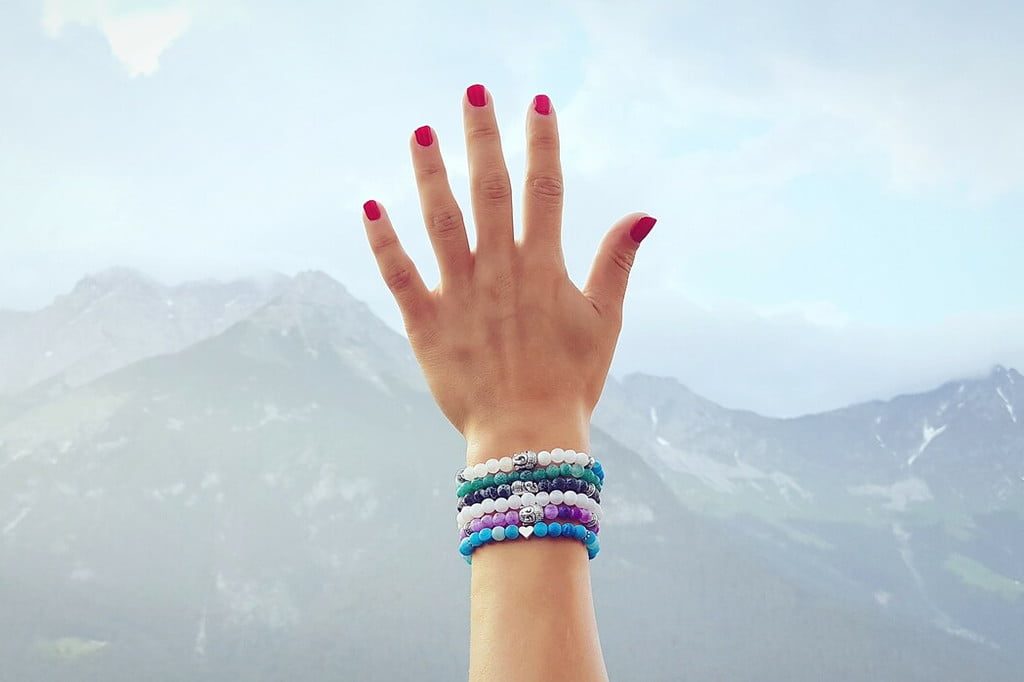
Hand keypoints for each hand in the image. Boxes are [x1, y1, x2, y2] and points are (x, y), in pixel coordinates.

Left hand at [361, 85, 655, 461]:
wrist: (527, 437)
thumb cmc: (571, 381)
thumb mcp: (604, 321)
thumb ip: (616, 263)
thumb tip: (644, 213)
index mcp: (543, 266)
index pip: (544, 188)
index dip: (543, 142)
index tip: (539, 102)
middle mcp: (499, 269)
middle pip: (489, 189)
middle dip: (483, 137)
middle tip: (474, 93)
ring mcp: (459, 293)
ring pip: (441, 220)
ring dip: (430, 174)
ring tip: (422, 132)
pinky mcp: (425, 322)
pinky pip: (398, 274)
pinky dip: (383, 241)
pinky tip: (370, 205)